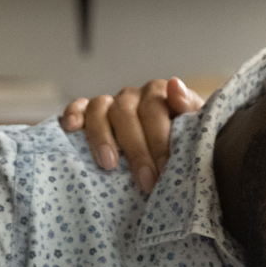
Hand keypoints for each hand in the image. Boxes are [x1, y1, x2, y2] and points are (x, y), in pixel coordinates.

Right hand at [59, 77, 203, 195]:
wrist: (172, 148)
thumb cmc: (182, 140)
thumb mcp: (194, 127)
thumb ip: (190, 109)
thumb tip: (175, 85)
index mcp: (160, 95)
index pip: (155, 109)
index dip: (160, 139)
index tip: (165, 169)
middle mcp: (133, 96)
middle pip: (127, 113)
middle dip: (137, 149)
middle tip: (146, 181)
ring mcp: (110, 103)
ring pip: (100, 110)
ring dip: (103, 138)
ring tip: (109, 166)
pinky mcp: (89, 112)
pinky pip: (78, 107)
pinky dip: (73, 114)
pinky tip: (71, 128)